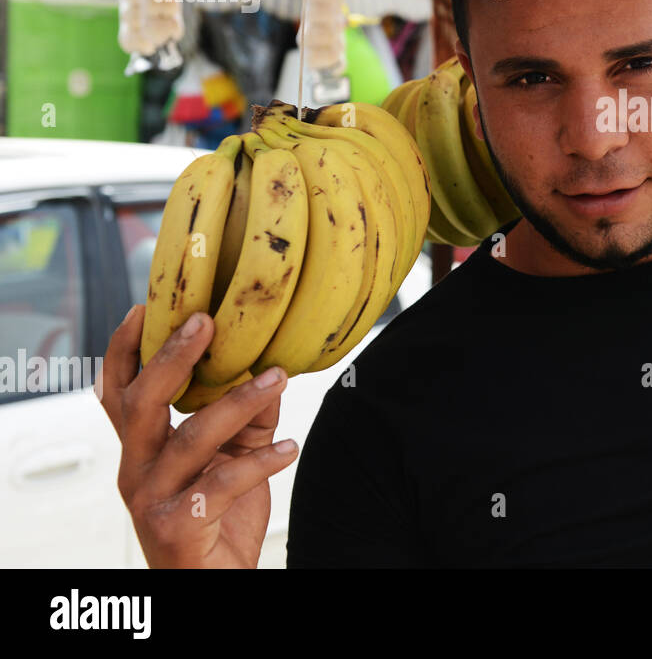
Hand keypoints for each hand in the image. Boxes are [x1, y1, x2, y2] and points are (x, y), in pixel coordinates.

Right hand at [99, 305, 298, 568]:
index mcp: (141, 449)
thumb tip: (273, 370)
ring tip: (277, 378)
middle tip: (206, 322)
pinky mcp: (176, 527)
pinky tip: (289, 448)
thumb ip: (247, 419)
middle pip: (142, 404)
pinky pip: (220, 486)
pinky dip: (258, 463)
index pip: (118, 393)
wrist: (211, 586)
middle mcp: (136, 470)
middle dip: (172, 359)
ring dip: (238, 404)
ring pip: (189, 440)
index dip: (125, 351)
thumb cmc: (218, 519)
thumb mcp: (232, 459)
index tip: (144, 308)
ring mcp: (151, 499)